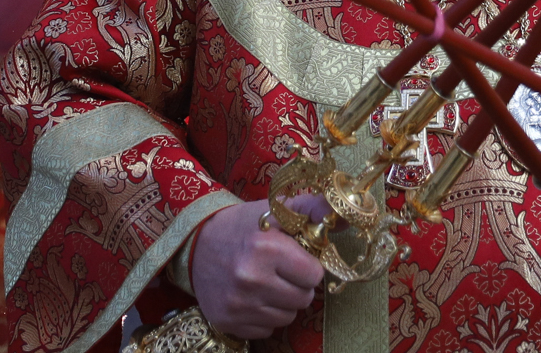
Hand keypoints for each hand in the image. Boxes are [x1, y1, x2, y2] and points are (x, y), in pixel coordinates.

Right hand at [189, 200, 325, 339]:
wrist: (195, 244)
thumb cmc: (242, 226)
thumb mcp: (275, 210)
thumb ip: (313, 210)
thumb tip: (346, 218)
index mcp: (266, 248)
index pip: (314, 275)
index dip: (308, 266)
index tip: (295, 258)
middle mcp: (251, 279)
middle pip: (303, 299)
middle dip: (297, 286)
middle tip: (280, 271)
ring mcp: (238, 304)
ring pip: (286, 318)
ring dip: (282, 303)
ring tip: (266, 282)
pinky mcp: (227, 321)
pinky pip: (266, 330)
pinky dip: (263, 317)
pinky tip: (252, 297)